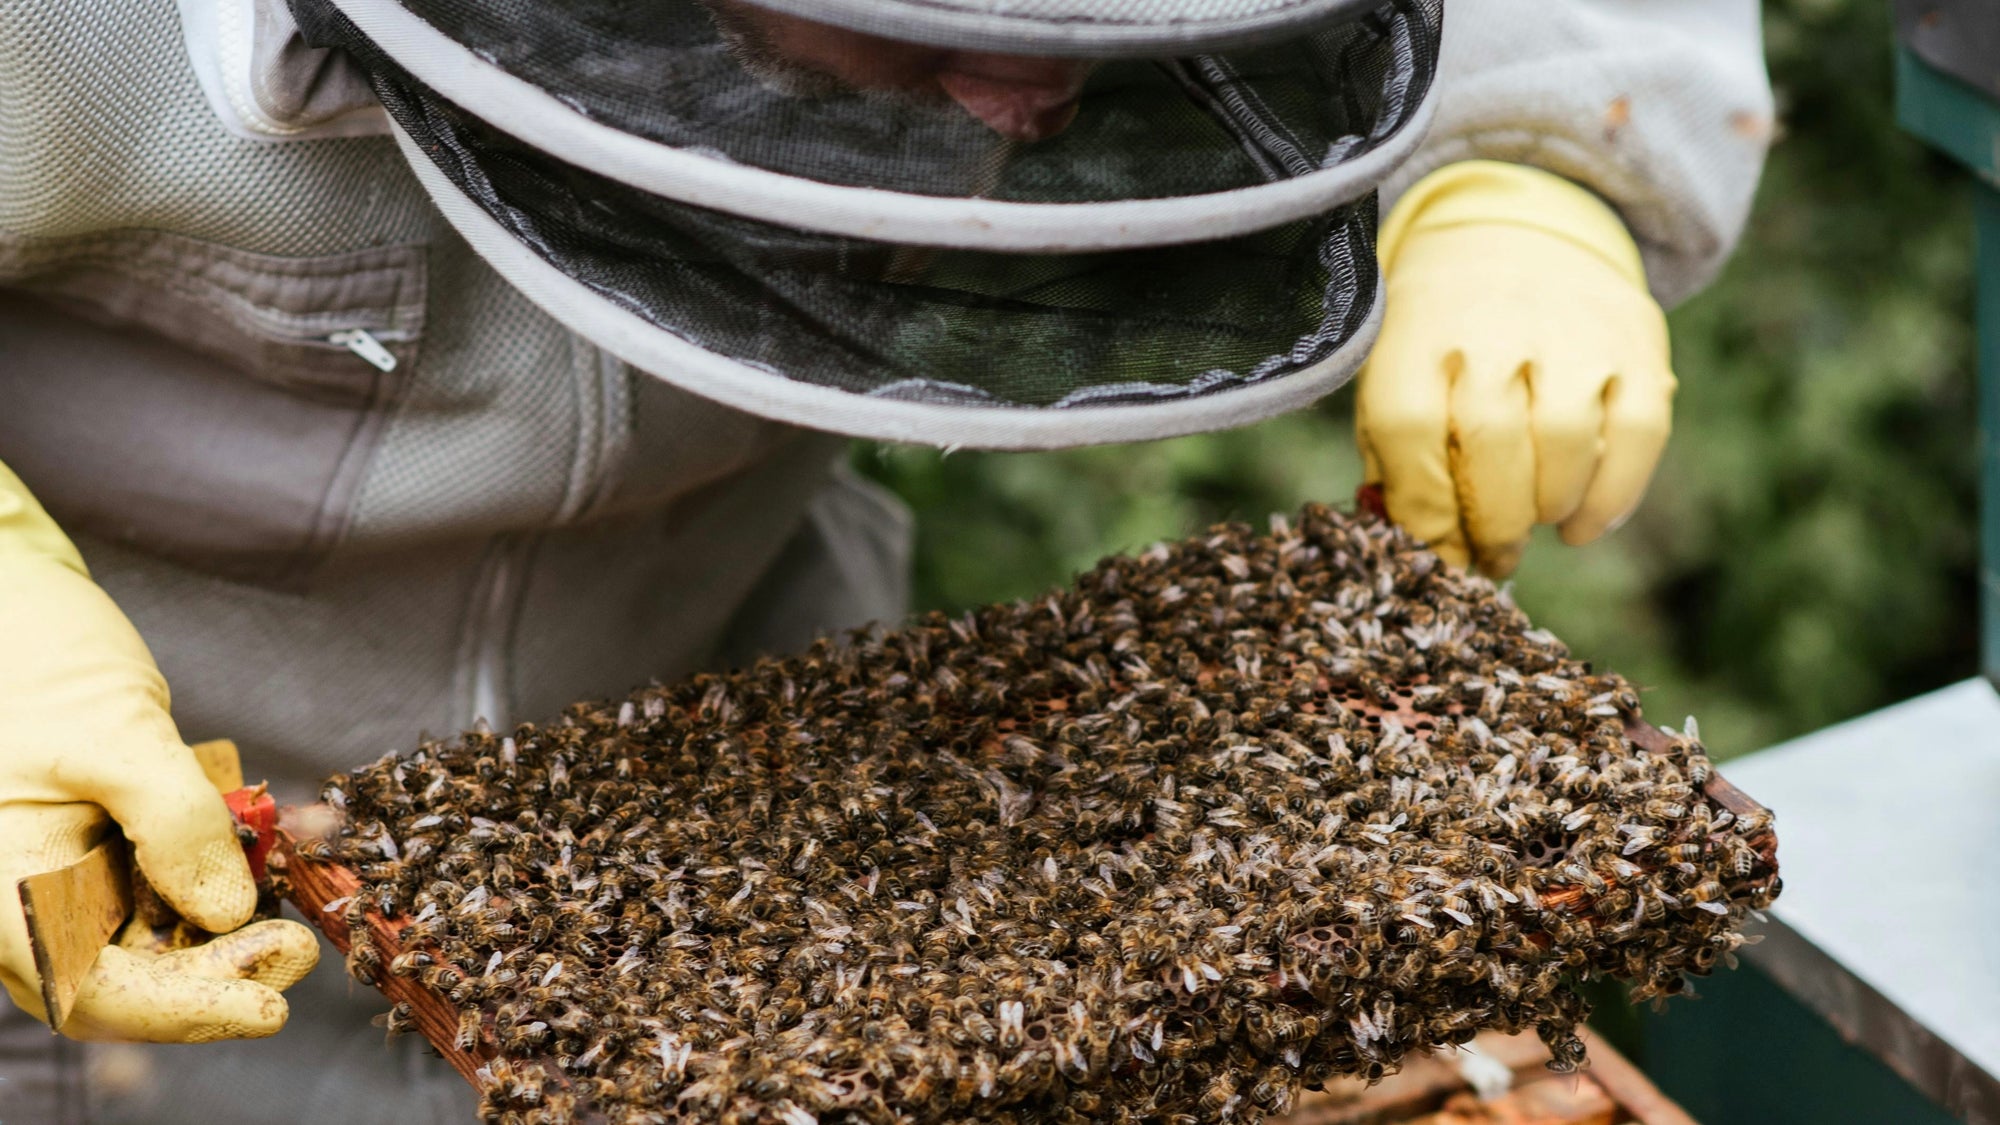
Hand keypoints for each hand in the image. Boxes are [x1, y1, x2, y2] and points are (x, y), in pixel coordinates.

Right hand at [0, 463, 317, 1041]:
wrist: (4, 597)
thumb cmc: (34, 655)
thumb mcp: (115, 731)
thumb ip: (173, 823)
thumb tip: (227, 911)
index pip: (93, 994)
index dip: (186, 1011)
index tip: (274, 1002)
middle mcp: (18, 899)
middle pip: (126, 980)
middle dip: (218, 971)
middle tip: (302, 947)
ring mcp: (53, 875)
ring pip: (145, 941)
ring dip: (220, 931)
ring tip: (285, 903)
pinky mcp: (86, 846)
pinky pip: (150, 889)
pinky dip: (207, 882)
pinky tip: (252, 858)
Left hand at [1356, 161, 1675, 576]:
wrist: (1518, 234)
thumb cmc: (1441, 339)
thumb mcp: (1396, 377)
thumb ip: (1396, 461)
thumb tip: (1421, 548)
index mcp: (1416, 331)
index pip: (1408, 425)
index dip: (1423, 505)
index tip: (1438, 551)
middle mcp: (1492, 322)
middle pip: (1489, 439)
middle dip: (1491, 522)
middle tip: (1493, 556)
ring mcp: (1571, 327)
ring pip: (1565, 438)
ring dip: (1549, 507)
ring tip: (1537, 525)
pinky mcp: (1636, 340)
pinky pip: (1639, 432)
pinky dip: (1613, 496)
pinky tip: (1584, 524)